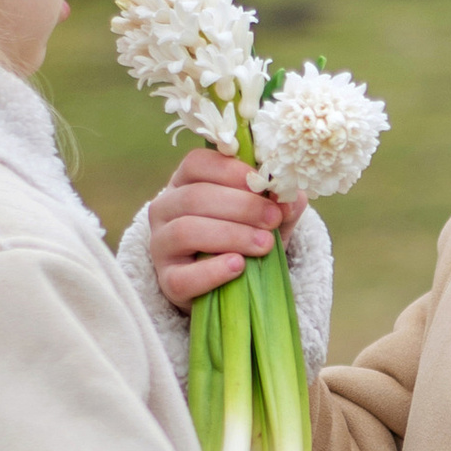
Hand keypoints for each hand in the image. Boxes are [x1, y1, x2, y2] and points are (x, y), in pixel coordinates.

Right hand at [147, 151, 304, 309]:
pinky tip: (239, 266)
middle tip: (273, 218)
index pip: (197, 163)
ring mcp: (161, 245)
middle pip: (195, 197)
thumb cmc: (245, 239)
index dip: (230, 170)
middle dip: (241, 206)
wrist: (231, 286)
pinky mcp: (166, 281)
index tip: (262, 182)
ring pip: (186, 231)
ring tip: (264, 245)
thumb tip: (289, 197)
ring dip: (231, 235)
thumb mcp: (264, 216)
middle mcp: (165, 208)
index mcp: (185, 182)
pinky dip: (213, 271)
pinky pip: (183, 276)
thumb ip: (278, 202)